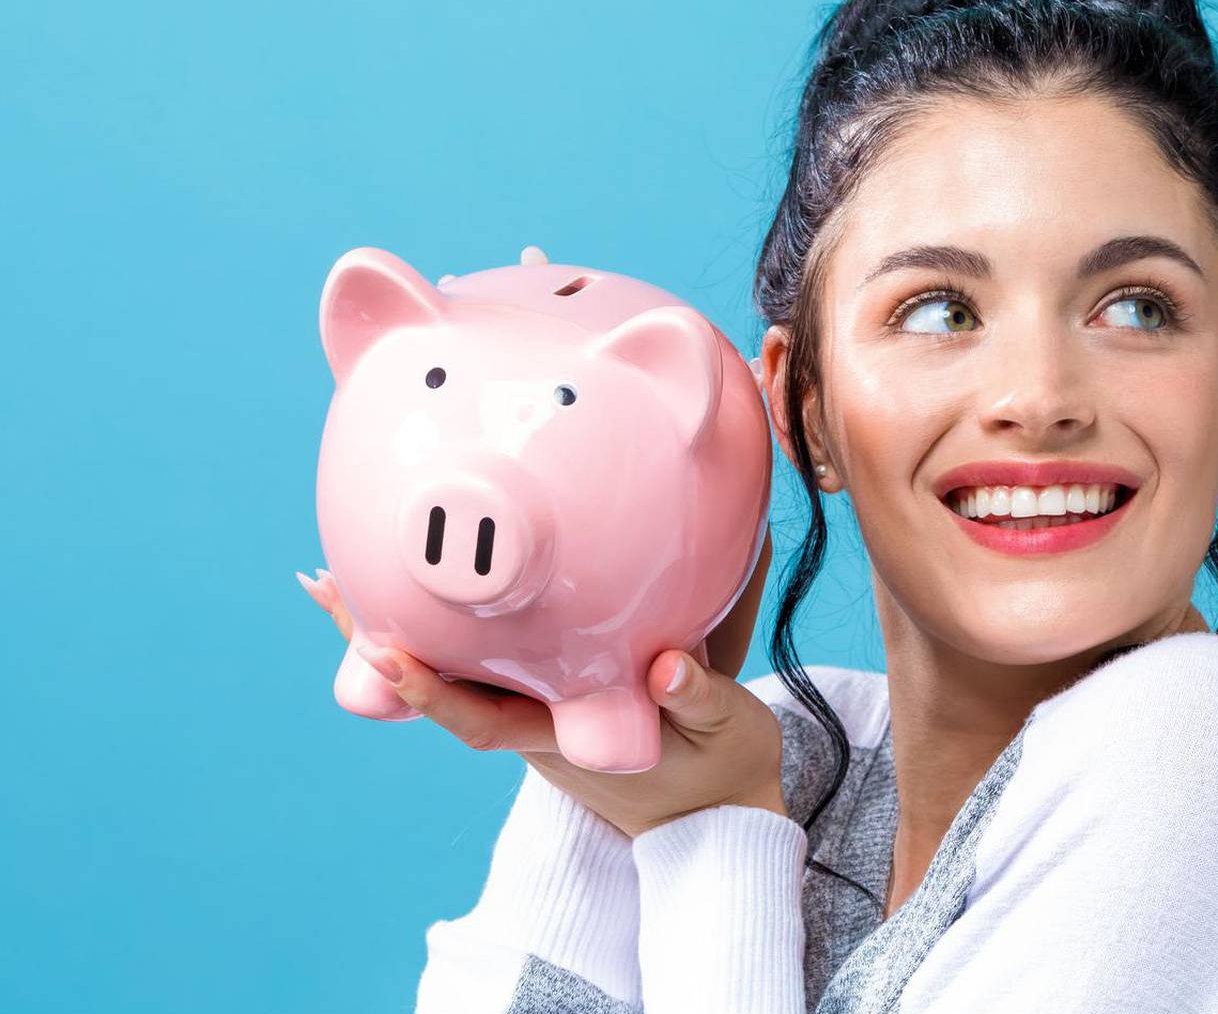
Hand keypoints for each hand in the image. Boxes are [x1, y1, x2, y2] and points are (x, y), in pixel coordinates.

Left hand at [296, 528, 784, 838]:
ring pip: (453, 667)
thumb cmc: (720, 771)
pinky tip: (420, 580)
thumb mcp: (726, 732)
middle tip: (325, 581)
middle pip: (439, 686)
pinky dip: (441, 623)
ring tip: (343, 571)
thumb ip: (696, 697)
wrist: (718, 814)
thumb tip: (664, 664)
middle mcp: (534, 725)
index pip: (481, 719)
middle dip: (377, 640)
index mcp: (565, 739)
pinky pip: (481, 658)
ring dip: (397, 624)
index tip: (383, 653)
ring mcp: (536, 710)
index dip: (428, 690)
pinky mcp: (548, 694)